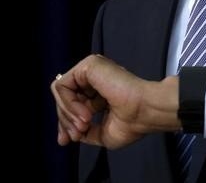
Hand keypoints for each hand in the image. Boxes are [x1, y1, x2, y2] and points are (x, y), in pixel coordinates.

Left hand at [51, 54, 179, 149]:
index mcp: (100, 91)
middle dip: (66, 120)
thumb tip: (69, 135)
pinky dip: (69, 103)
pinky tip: (85, 113)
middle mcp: (95, 78)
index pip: (73, 103)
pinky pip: (63, 86)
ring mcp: (92, 70)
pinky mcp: (89, 65)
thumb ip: (85, 131)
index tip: (66, 140)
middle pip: (65, 98)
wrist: (144, 111)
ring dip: (68, 113)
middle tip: (77, 134)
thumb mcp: (103, 133)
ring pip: (62, 92)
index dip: (66, 122)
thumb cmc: (132, 123)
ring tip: (85, 124)